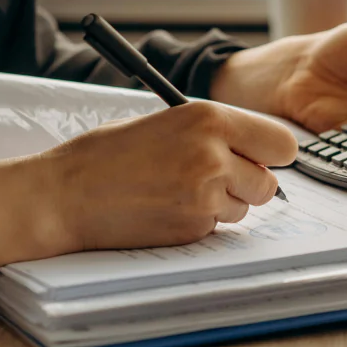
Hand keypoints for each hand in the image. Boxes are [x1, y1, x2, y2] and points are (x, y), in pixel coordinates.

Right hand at [37, 101, 297, 250]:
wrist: (65, 195)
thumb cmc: (107, 154)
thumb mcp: (167, 122)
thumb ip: (213, 132)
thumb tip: (253, 150)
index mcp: (209, 118)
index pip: (281, 143)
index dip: (273, 155)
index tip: (262, 158)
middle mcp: (214, 155)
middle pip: (269, 183)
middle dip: (249, 184)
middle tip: (218, 179)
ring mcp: (204, 196)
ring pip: (244, 209)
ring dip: (223, 205)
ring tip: (178, 190)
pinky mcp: (191, 228)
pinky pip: (215, 228)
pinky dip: (199, 222)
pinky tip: (165, 209)